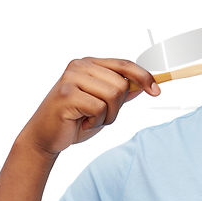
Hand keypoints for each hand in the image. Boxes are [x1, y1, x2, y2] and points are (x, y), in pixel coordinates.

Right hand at [20, 57, 159, 156]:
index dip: (144, 77)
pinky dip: (95, 121)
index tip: (157, 91)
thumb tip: (146, 84)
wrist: (44, 137)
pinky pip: (99, 108)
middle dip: (117, 107)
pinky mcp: (66, 93)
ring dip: (107, 115)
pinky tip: (81, 122)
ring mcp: (71, 77)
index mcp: (90, 63)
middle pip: (122, 84)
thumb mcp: (104, 105)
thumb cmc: (75, 119)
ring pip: (113, 95)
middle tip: (100, 116)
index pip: (125, 64)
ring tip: (90, 118)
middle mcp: (80, 65)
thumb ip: (122, 93)